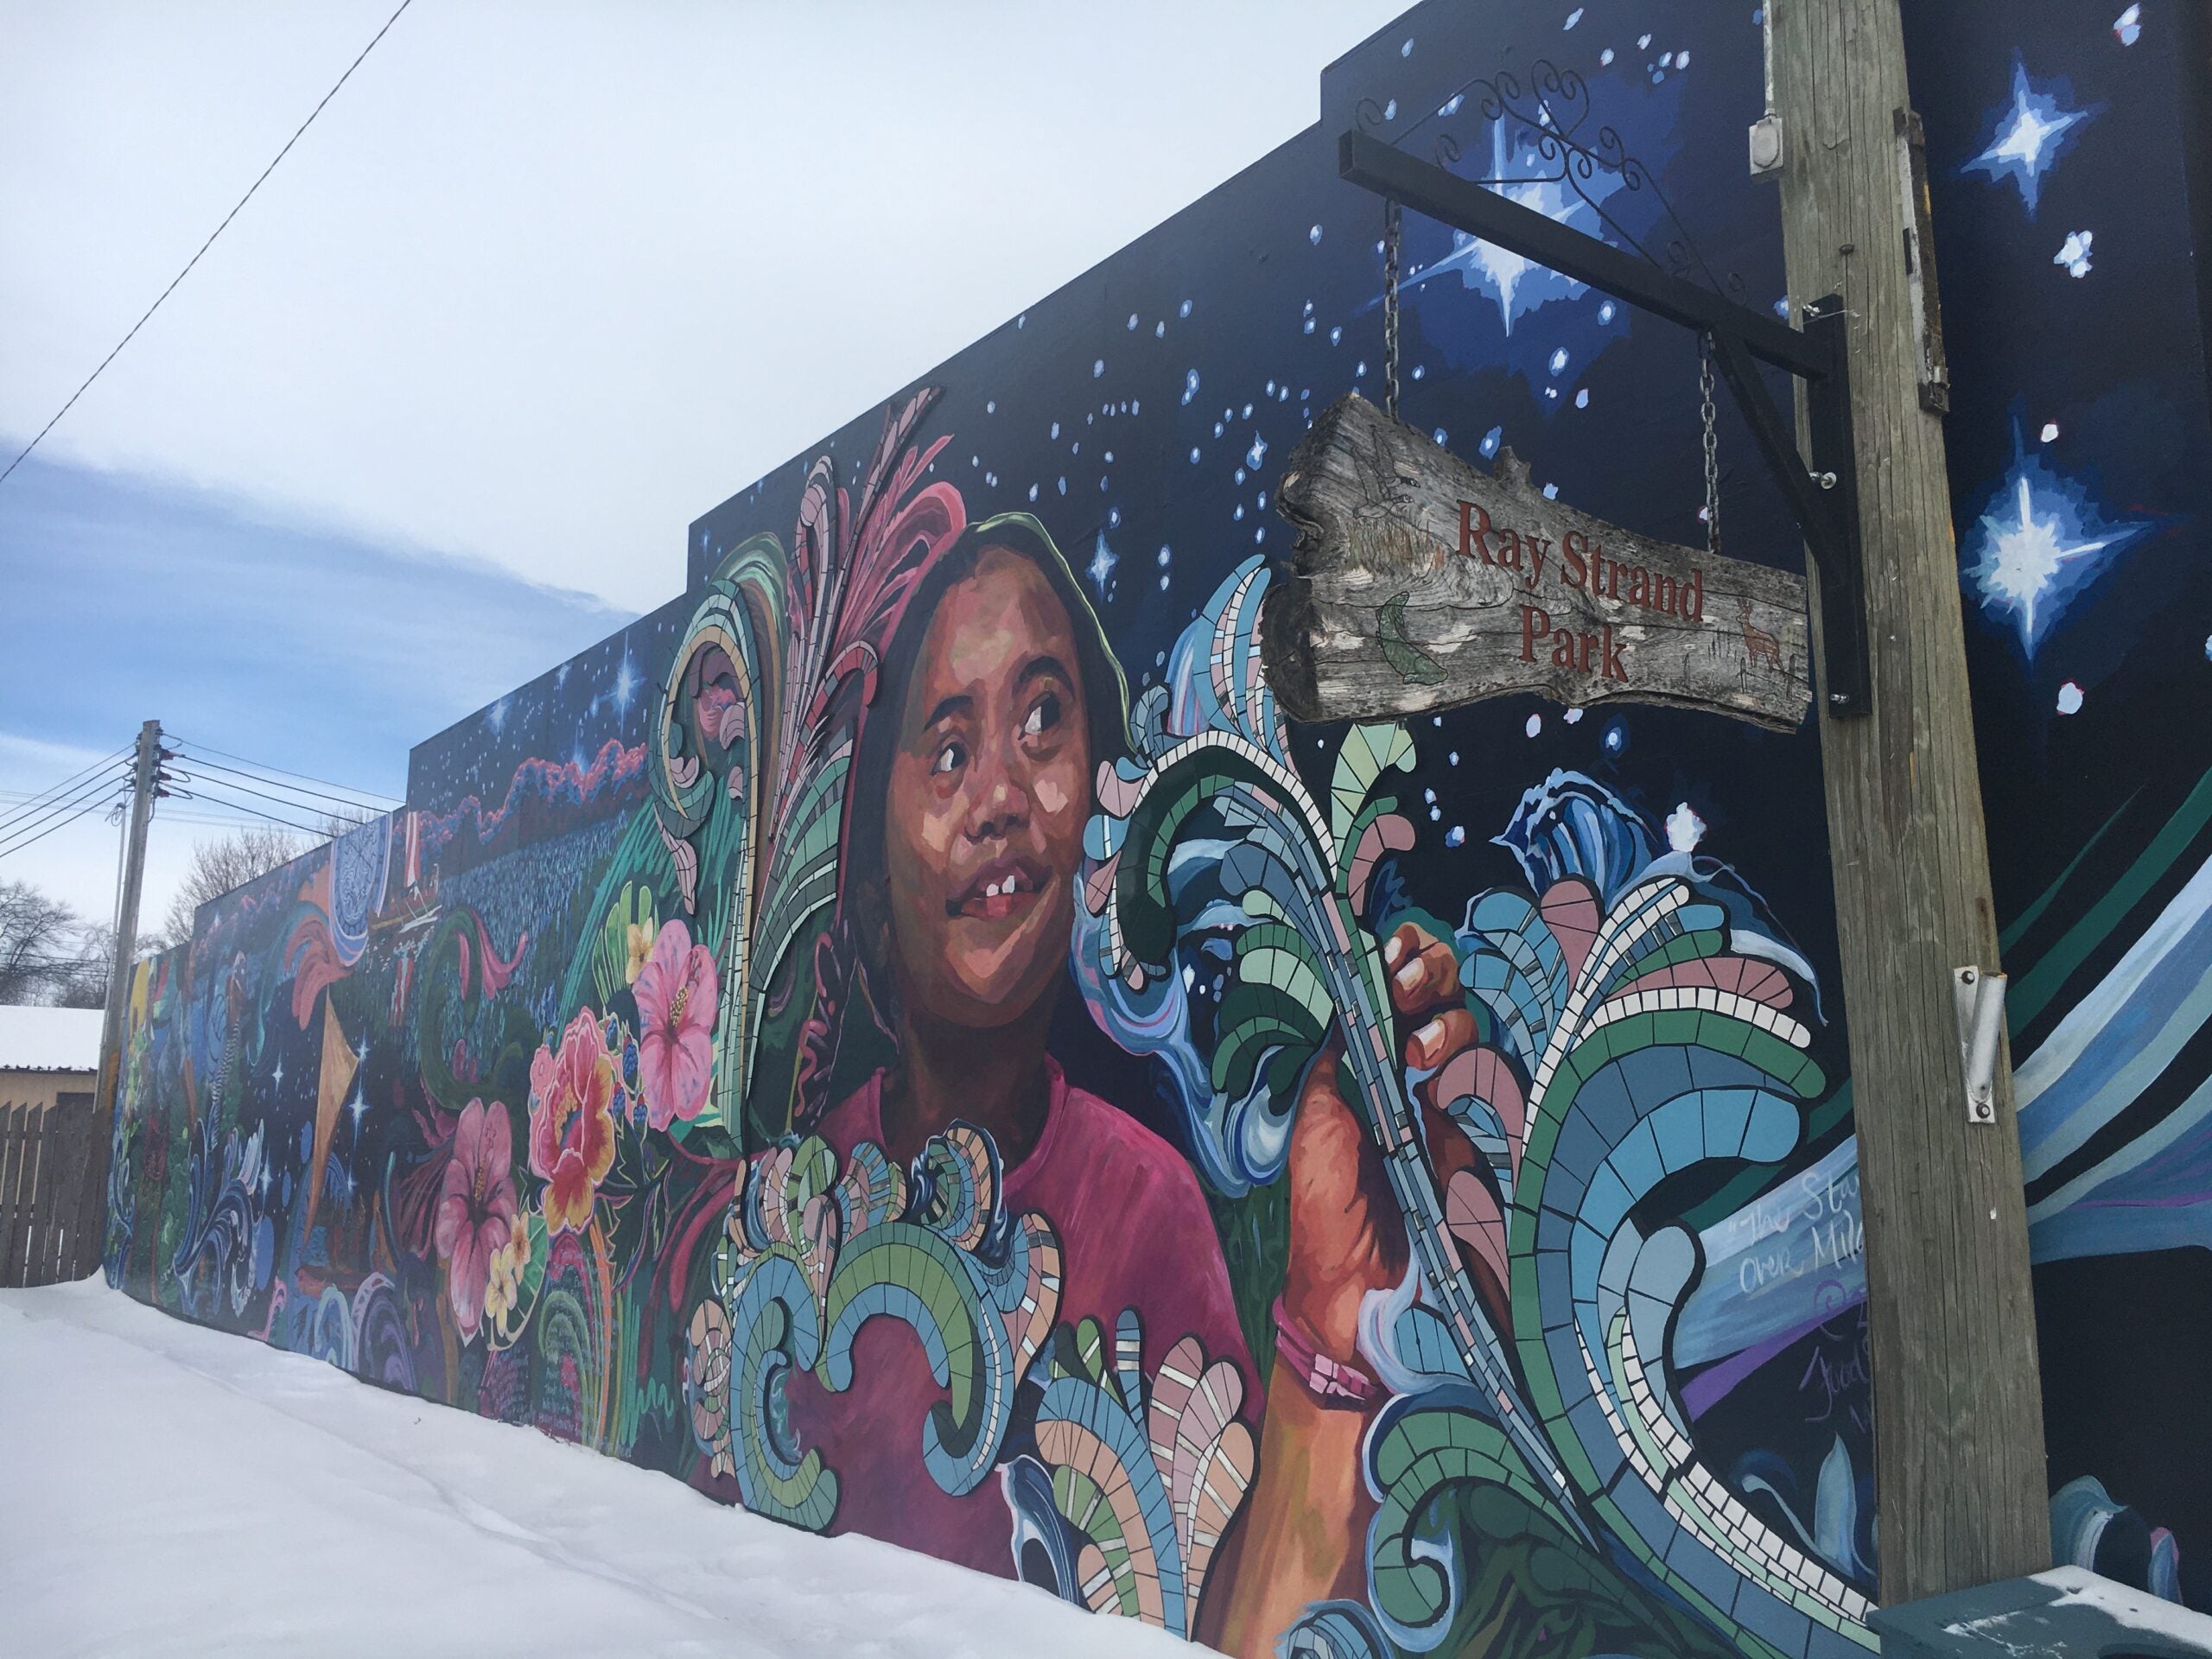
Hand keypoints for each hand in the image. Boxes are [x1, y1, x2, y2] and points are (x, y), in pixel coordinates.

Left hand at [1278, 920, 1483, 1364]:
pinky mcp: (1484, 1150)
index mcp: (1375, 1069)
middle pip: (1448, 999)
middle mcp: (1420, 1082)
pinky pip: (1496, 1097)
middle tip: (1410, 982)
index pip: (1403, 995)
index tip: (1395, 949)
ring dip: (1450, 1023)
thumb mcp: (1319, 1127)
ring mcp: (1457, 1114)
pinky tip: (1441, 1086)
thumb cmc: (1328, 1214)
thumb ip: (1341, 1063)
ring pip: (1476, 1037)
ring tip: (1418, 1049)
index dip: (1409, 961)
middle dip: (1435, 974)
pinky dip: (1475, 1077)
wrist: (1354, 1297)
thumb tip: (1357, 998)